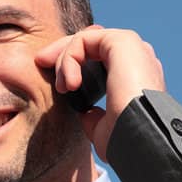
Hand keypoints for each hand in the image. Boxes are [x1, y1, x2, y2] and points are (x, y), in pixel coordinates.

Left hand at [35, 25, 165, 161]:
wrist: (141, 139)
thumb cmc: (126, 142)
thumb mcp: (106, 131)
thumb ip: (96, 118)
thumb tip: (87, 113)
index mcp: (136, 77)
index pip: (101, 59)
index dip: (74, 64)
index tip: (57, 83)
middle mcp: (138, 59)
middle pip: (92, 42)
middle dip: (63, 52)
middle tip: (40, 63)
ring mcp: (133, 48)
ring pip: (87, 39)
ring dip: (66, 59)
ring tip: (63, 87)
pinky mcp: (123, 41)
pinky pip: (85, 40)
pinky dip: (70, 57)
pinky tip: (70, 83)